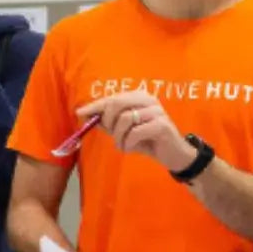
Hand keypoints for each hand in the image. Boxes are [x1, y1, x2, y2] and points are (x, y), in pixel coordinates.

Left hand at [75, 90, 196, 172]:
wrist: (172, 155)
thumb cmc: (147, 141)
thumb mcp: (124, 131)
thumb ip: (108, 123)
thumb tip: (86, 115)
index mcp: (138, 96)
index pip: (112, 98)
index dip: (95, 106)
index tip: (80, 113)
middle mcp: (148, 99)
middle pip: (117, 104)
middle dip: (108, 122)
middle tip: (111, 135)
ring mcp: (156, 111)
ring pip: (125, 119)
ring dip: (119, 137)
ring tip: (123, 145)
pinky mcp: (162, 125)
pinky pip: (135, 132)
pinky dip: (128, 143)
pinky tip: (131, 148)